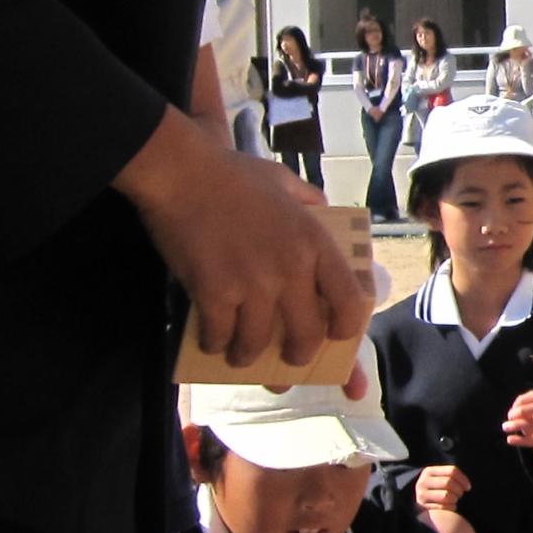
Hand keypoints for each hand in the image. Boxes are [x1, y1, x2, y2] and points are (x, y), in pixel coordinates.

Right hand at [118, 107, 370, 369]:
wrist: (181, 171)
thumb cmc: (232, 173)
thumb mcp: (284, 181)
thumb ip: (309, 200)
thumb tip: (324, 211)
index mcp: (315, 242)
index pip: (351, 302)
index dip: (347, 329)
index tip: (337, 337)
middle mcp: (291, 269)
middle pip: (307, 336)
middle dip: (297, 357)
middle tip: (287, 360)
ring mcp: (253, 283)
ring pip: (257, 344)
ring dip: (247, 357)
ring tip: (240, 356)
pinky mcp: (214, 292)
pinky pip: (218, 337)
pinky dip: (213, 344)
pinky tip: (210, 340)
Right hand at [413, 463, 472, 516]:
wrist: (420, 501)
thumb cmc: (436, 488)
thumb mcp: (439, 478)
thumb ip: (450, 476)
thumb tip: (467, 485)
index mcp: (428, 471)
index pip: (452, 471)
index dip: (463, 479)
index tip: (468, 487)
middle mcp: (423, 482)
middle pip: (448, 482)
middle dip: (459, 490)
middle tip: (461, 494)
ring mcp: (421, 494)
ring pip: (446, 495)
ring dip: (455, 498)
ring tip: (455, 499)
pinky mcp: (423, 507)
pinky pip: (443, 507)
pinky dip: (451, 507)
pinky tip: (453, 507)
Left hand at [503, 391, 532, 456]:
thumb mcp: (528, 412)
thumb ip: (520, 409)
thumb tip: (512, 415)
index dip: (522, 400)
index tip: (514, 407)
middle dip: (522, 410)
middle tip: (509, 416)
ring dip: (517, 425)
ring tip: (505, 427)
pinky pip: (532, 440)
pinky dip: (519, 440)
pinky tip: (509, 439)